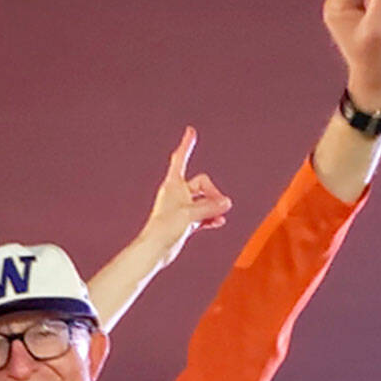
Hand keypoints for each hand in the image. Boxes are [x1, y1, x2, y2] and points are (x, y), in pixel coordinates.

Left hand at [138, 127, 231, 260]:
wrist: (155, 250)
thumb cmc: (164, 229)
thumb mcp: (190, 214)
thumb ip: (210, 206)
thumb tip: (226, 203)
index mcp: (173, 185)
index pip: (180, 158)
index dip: (186, 145)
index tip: (190, 131)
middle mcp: (177, 193)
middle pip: (202, 184)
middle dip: (213, 194)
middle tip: (218, 207)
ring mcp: (182, 207)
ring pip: (204, 200)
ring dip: (213, 207)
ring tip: (219, 216)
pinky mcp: (185, 220)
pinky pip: (203, 213)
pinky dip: (211, 216)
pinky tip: (218, 222)